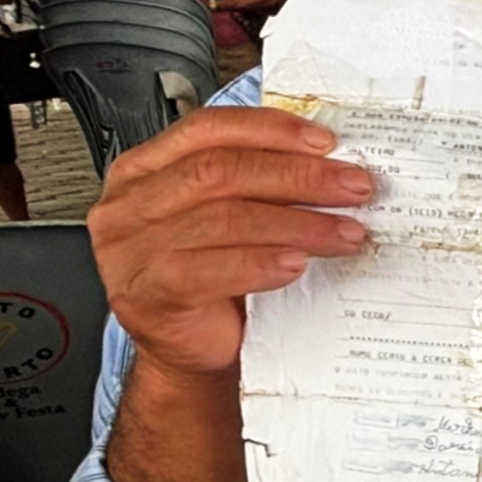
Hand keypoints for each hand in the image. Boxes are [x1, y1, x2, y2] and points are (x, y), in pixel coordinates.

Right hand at [88, 108, 376, 377]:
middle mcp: (129, 206)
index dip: (269, 129)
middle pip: (218, 171)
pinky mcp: (145, 296)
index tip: (325, 141)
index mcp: (145, 171)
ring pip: (222, 218)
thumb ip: (259, 184)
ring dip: (297, 223)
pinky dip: (261, 264)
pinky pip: (208, 272)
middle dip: (297, 176)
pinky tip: (298, 264)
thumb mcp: (233, 219)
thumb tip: (330, 161)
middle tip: (353, 187)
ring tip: (344, 232)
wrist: (194, 352)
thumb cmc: (216, 282)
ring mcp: (129, 252)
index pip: (206, 130)